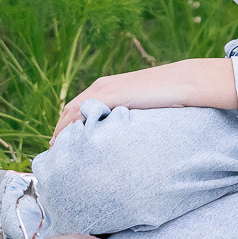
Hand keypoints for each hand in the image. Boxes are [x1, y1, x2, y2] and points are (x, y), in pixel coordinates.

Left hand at [51, 58, 237, 138]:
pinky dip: (73, 128)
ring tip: (56, 155)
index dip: (66, 127)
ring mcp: (106, 89)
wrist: (183, 82)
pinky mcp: (112, 94)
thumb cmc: (169, 97)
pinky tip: (70, 145)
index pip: (77, 108)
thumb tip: (124, 140)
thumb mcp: (141, 109)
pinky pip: (84, 113)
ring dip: (61, 133)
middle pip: (69, 111)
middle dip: (59, 133)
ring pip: (72, 112)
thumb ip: (128, 119)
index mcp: (107, 87)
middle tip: (54, 156)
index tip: (60, 147)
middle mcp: (101, 86)